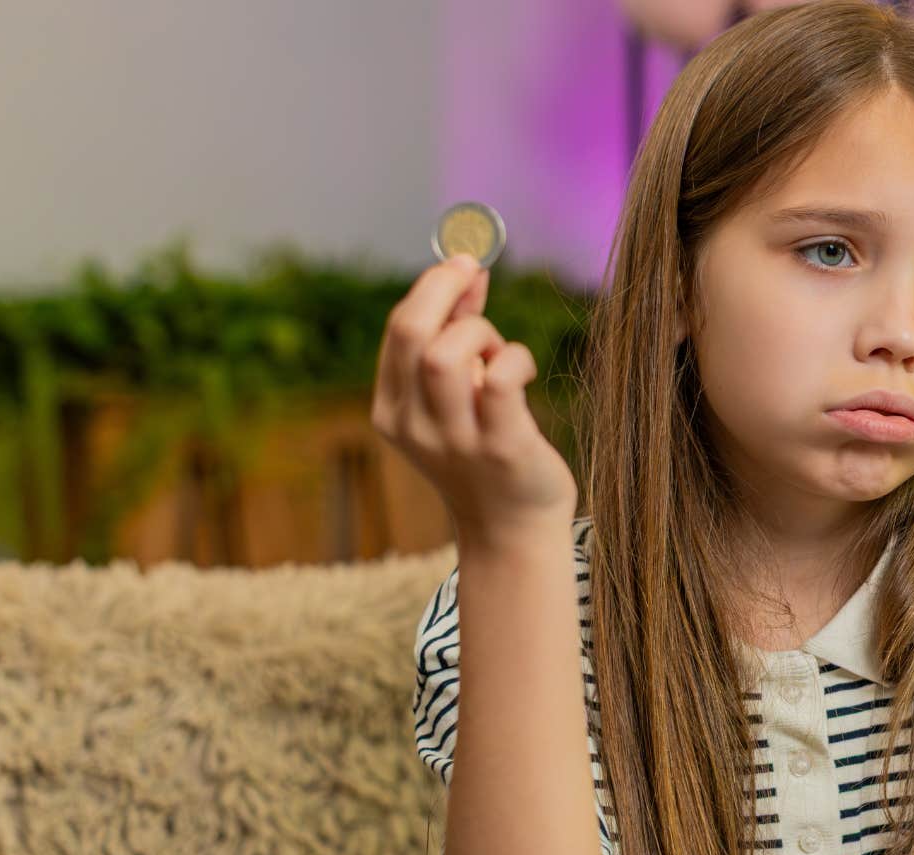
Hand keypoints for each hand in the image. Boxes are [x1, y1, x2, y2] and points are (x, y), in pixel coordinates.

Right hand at [370, 253, 577, 542]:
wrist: (511, 530)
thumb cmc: (486, 452)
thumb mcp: (457, 395)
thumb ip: (457, 334)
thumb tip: (468, 268)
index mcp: (391, 411)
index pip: (399, 331)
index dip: (432, 287)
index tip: (464, 264)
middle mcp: (413, 427)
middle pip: (411, 333)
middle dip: (443, 288)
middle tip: (476, 269)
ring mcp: (454, 441)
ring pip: (447, 354)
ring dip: (481, 334)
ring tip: (499, 353)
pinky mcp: (500, 449)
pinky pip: (500, 380)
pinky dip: (515, 359)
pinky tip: (521, 369)